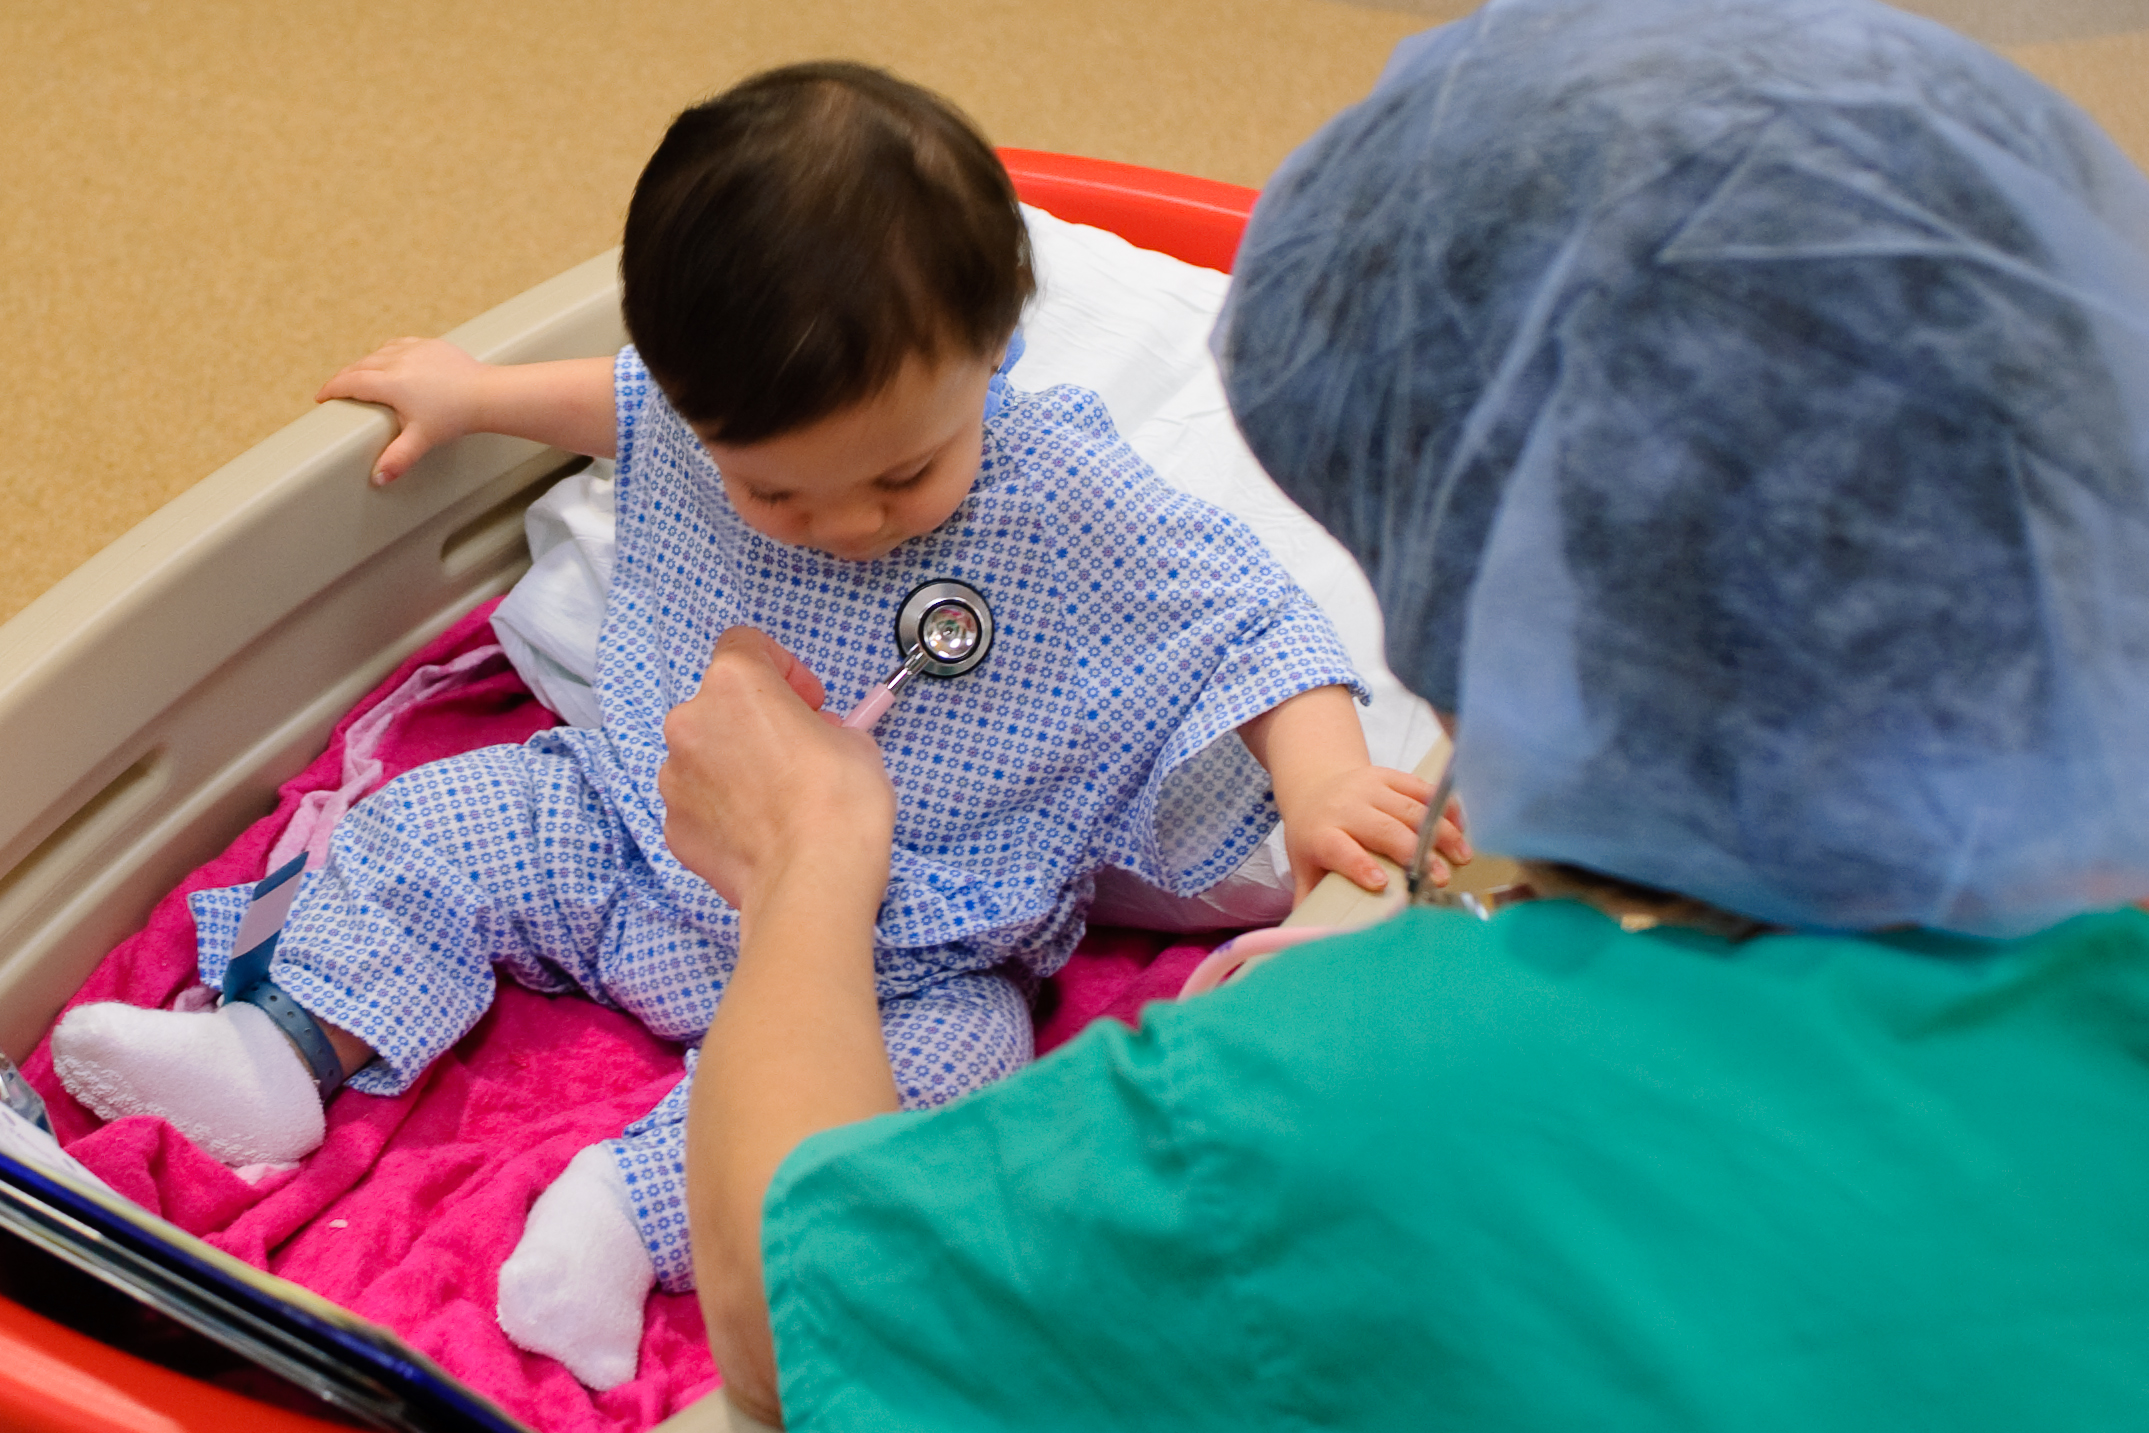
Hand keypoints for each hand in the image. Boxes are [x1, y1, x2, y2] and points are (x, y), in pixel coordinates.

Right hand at [317, 337, 488, 484]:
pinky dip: (387, 352)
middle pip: (360, 366)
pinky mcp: (431, 345)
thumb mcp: (421, 439)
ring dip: (365, 364)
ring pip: (379, 353)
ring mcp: (415, 349)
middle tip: (336, 389)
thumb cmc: (454, 416)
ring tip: (359, 376)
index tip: (320, 397)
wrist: (487, 394)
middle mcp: (398, 360)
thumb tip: (378, 479)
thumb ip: (397, 459)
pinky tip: (387, 359)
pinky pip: (400, 344)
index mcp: (390, 382)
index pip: (350, 382)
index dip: (332, 389)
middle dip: (344, 377)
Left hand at [658, 627, 895, 915]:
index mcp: (735, 684)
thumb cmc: (837, 804)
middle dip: (758, 720)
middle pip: (721, 703)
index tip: (806, 697)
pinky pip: (699, 803)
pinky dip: (725, 809)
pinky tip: (762, 830)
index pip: (745, 644)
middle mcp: (692, 722)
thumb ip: (823, 727)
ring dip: (737, 764)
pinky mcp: (674, 826)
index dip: (782, 667)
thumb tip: (815, 738)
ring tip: (780, 797)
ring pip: (705, 755)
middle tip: (799, 748)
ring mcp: (675, 777)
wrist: (813, 880)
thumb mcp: (855, 741)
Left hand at [1278, 765, 1470, 902]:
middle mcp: (1346, 807)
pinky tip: (1460, 826)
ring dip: (1440, 832)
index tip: (1381, 884)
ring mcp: (1369, 788)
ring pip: (1410, 809)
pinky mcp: (1388, 775)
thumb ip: (1309, 898)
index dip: (1360, 865)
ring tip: (1461, 856)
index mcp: (1321, 833)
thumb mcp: (1302, 864)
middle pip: (1385, 829)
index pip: (1341, 849)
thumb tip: (1310, 941)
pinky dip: (1443, 805)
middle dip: (1416, 853)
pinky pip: (1420, 787)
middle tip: (1440, 878)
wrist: (1315, 784)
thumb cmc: (1314, 834)